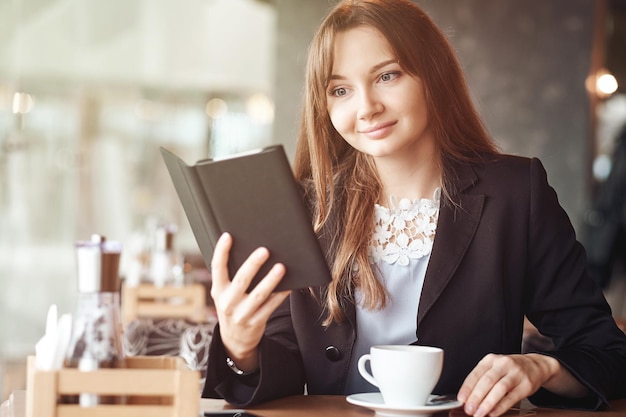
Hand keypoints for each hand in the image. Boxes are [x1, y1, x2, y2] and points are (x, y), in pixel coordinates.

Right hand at [210, 232, 290, 371]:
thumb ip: (230, 277)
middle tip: (264, 250)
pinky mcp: (256, 322)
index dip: (221, 252)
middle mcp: (227, 303)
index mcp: (218, 291)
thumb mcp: (224, 294)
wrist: (234, 339)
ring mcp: (242, 314)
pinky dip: (280, 294)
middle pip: (241, 280)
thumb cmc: (232, 306)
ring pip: (259, 294)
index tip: (227, 236)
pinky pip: (271, 306)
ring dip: (271, 280)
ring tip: (281, 267)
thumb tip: (248, 251)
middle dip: (253, 264)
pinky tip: (289, 285)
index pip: (217, 268)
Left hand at [457, 353, 558, 416]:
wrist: (535, 365)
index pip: (476, 373)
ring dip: (487, 403)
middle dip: (476, 397)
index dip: (467, 387)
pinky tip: (493, 413)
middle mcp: (503, 364)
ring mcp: (516, 373)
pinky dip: (501, 406)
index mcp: (491, 359)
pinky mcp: (526, 384)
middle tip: (469, 409)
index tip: (461, 399)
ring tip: (479, 413)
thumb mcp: (494, 368)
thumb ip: (481, 380)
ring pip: (499, 388)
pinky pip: (512, 397)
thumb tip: (467, 398)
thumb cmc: (509, 369)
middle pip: (487, 381)